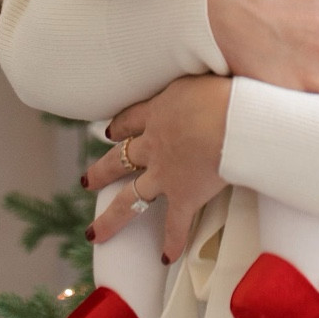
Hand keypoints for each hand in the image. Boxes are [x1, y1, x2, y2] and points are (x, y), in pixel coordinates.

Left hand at [84, 76, 231, 262]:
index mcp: (159, 111)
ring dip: (112, 217)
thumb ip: (205, 78)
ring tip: (94, 232)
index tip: (109, 131)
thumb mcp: (209, 72)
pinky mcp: (184, 195)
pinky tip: (165, 257)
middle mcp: (154, 144)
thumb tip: (225, 60)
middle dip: (102, 172)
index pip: (131, 119)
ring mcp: (165, 173)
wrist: (233, 119)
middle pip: (120, 159)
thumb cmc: (228, 89)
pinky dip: (171, 242)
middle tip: (86, 182)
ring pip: (130, 197)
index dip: (119, 127)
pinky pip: (174, 224)